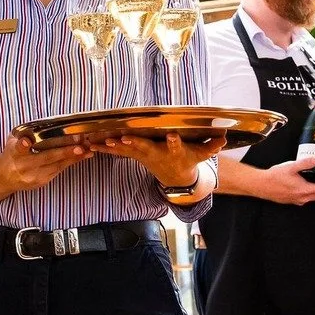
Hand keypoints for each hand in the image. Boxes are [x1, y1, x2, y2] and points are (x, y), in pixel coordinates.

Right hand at [0, 132, 93, 191]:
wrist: (6, 178)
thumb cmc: (13, 154)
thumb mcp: (12, 140)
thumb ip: (24, 133)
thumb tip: (44, 123)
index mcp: (14, 152)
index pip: (18, 148)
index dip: (22, 145)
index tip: (26, 142)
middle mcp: (24, 165)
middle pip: (45, 158)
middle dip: (63, 152)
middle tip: (79, 146)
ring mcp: (33, 175)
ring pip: (57, 165)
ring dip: (74, 156)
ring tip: (88, 148)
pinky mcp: (42, 181)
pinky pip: (60, 169)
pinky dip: (73, 161)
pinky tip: (84, 154)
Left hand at [95, 131, 224, 187]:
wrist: (174, 178)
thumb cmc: (188, 160)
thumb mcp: (201, 154)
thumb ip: (212, 146)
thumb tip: (224, 137)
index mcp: (173, 152)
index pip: (175, 146)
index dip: (175, 142)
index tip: (174, 136)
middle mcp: (156, 154)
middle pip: (145, 148)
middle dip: (135, 143)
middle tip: (124, 139)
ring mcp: (143, 155)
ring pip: (126, 150)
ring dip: (113, 147)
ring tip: (101, 142)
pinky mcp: (133, 154)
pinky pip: (117, 151)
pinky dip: (104, 148)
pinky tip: (90, 144)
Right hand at [256, 159, 314, 204]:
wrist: (261, 185)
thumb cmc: (275, 177)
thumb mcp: (291, 166)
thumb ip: (305, 163)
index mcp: (305, 190)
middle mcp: (303, 198)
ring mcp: (297, 201)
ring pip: (314, 197)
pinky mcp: (292, 201)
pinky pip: (306, 198)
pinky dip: (311, 192)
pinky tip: (306, 184)